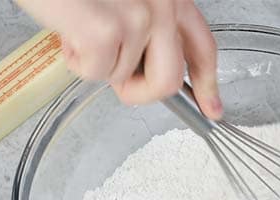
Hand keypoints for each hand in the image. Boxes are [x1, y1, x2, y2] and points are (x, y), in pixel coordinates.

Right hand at [18, 0, 221, 116]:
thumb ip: (144, 26)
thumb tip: (144, 68)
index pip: (202, 46)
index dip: (208, 83)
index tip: (211, 108)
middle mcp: (161, 3)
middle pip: (169, 79)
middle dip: (140, 91)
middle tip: (116, 80)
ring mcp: (138, 16)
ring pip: (125, 78)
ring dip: (96, 64)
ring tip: (78, 30)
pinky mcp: (107, 30)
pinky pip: (97, 75)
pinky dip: (76, 62)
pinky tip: (67, 32)